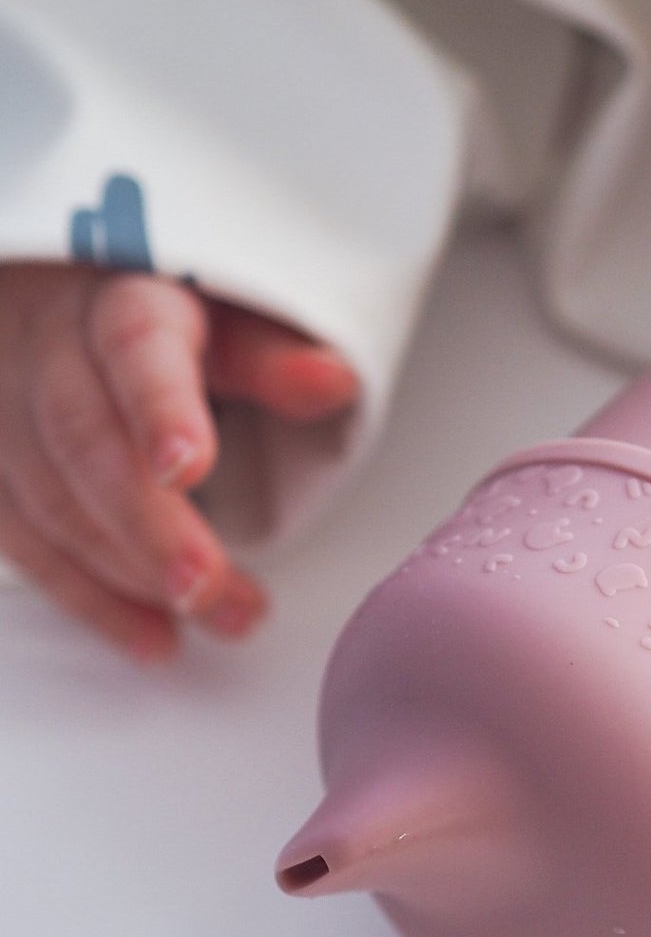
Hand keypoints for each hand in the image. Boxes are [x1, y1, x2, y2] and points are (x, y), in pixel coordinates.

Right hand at [0, 262, 358, 660]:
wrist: (60, 301)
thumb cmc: (170, 316)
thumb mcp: (231, 315)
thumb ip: (274, 357)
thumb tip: (334, 381)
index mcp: (122, 299)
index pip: (136, 348)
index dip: (161, 409)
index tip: (190, 467)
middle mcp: (44, 347)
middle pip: (84, 440)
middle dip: (149, 527)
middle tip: (211, 590)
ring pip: (47, 500)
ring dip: (131, 575)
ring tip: (218, 616)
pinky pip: (22, 542)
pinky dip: (88, 597)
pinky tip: (152, 637)